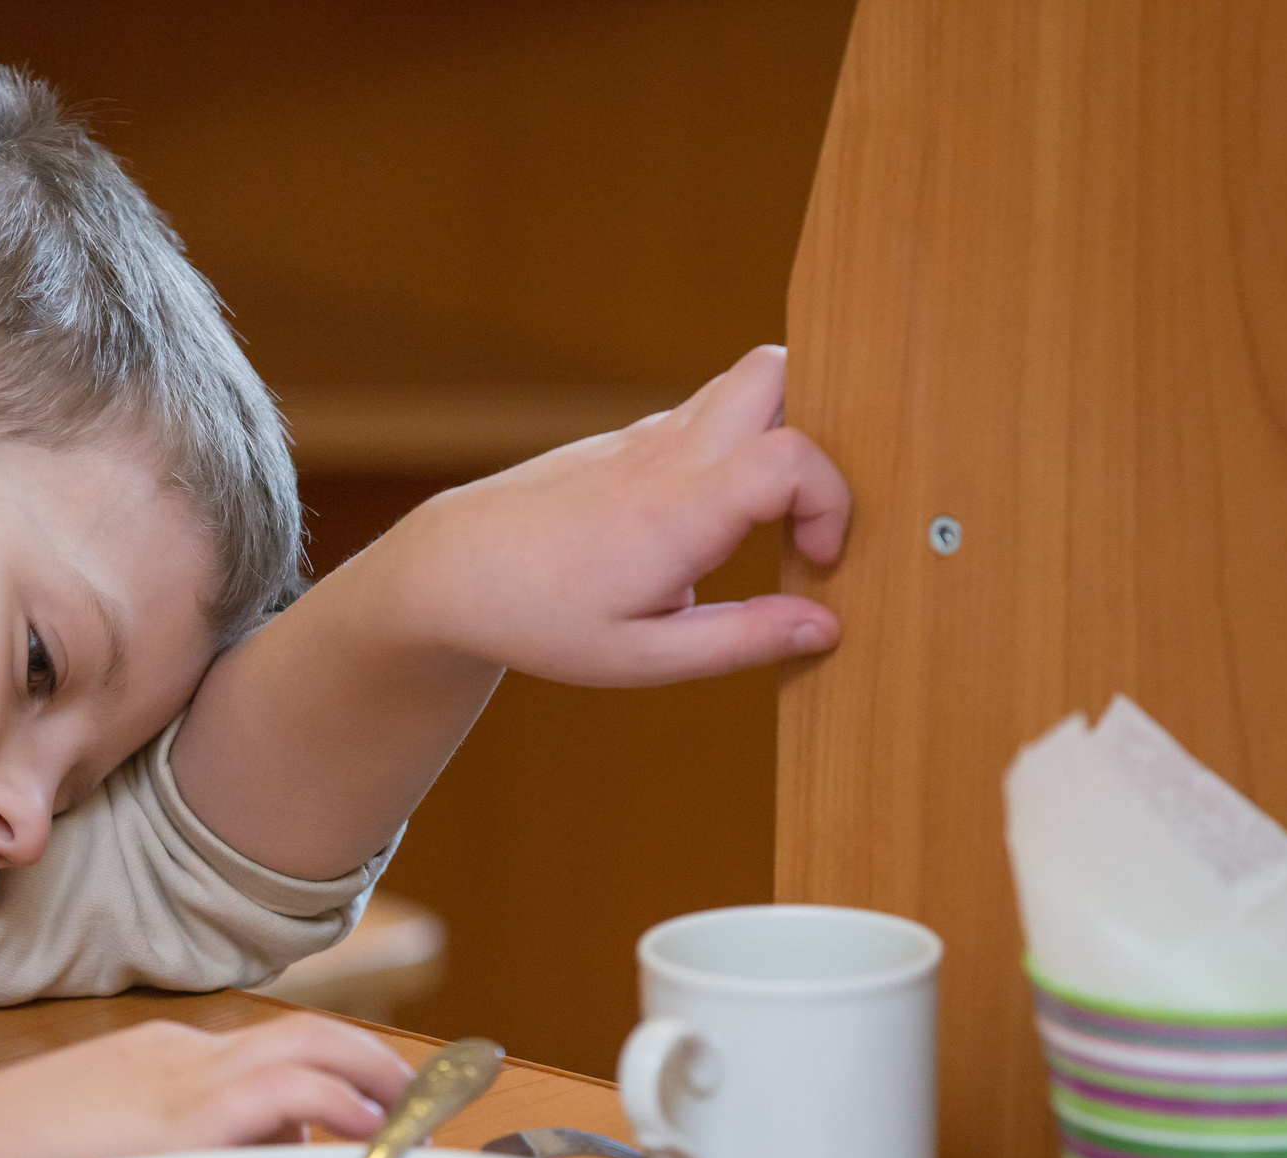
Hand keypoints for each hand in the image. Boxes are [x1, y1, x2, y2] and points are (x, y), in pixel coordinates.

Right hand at [0, 1011, 417, 1157]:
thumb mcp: (93, 1153)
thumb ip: (159, 1157)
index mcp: (155, 1060)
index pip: (261, 1051)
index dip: (326, 1072)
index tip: (366, 1099)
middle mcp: (178, 1057)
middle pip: (300, 1032)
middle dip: (366, 1058)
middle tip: (413, 1098)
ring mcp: (180, 1080)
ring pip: (306, 1048)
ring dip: (371, 1074)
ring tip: (413, 1112)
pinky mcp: (182, 1119)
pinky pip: (287, 1092)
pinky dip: (340, 1101)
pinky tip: (369, 1129)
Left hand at [397, 344, 849, 687]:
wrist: (455, 568)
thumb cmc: (540, 619)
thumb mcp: (640, 657)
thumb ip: (739, 641)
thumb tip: (826, 626)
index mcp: (674, 513)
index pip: (791, 457)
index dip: (831, 501)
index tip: (814, 559)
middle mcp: (666, 456)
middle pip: (775, 371)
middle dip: (823, 426)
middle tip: (806, 506)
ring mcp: (647, 436)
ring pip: (745, 380)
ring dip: (781, 428)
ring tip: (768, 511)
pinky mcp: (633, 437)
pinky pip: (710, 412)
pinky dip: (740, 442)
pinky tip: (717, 513)